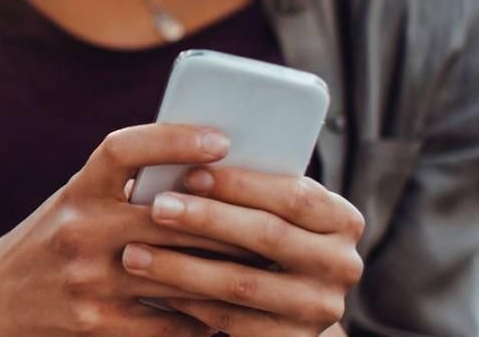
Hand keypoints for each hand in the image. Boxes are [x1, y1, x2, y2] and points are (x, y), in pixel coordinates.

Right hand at [0, 124, 248, 336]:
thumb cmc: (53, 242)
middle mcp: (79, 229)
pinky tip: (226, 310)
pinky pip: (167, 320)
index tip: (220, 139)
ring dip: (225, 271)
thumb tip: (208, 172)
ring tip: (264, 266)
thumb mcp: (76, 204)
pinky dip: (202, 317)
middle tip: (275, 216)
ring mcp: (87, 279)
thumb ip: (126, 190)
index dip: (173, 138)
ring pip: (177, 272)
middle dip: (227, 220)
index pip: (125, 150)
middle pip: (170, 218)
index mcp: (77, 190)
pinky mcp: (95, 323)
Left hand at [120, 166, 365, 335]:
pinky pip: (231, 320)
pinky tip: (155, 290)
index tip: (189, 173)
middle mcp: (342, 265)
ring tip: (135, 254)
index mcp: (342, 220)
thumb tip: (186, 157)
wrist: (286, 307)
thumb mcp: (273, 211)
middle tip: (157, 208)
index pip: (293, 194)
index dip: (240, 184)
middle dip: (206, 220)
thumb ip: (248, 190)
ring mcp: (320, 308)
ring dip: (182, 267)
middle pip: (267, 236)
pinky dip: (189, 303)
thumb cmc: (264, 238)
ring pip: (242, 283)